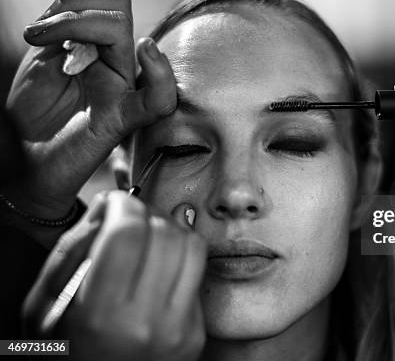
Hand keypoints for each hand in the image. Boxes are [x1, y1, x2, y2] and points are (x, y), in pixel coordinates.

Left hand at [3, 0, 175, 218]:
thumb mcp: (41, 56)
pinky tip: (148, 51)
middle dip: (72, 4)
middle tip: (37, 31)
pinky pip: (155, 102)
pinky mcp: (122, 119)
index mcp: (99, 46)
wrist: (26, 159)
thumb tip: (75, 1)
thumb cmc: (35, 112)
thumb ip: (63, 29)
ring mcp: (122, 88)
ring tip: (37, 41)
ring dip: (72, 22)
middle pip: (117, 8)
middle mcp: (116, 62)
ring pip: (123, 33)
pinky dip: (160, 75)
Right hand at [23, 191, 206, 360]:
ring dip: (170, 228)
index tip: (113, 203)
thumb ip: (71, 250)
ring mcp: (178, 329)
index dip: (122, 204)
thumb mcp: (44, 306)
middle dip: (146, 211)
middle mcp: (147, 322)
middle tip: (129, 216)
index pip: (129, 232)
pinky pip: (197, 273)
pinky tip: (160, 261)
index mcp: (102, 315)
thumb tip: (107, 206)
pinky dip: (180, 256)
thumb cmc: (65, 353)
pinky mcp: (196, 334)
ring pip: (192, 246)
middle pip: (165, 233)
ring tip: (148, 233)